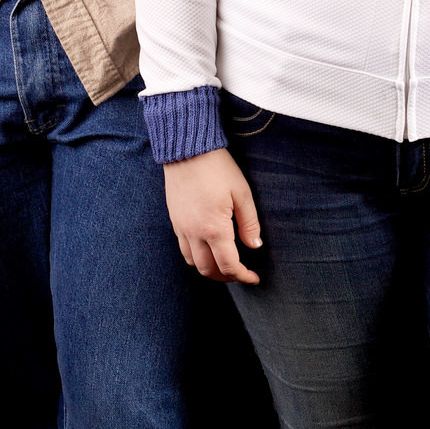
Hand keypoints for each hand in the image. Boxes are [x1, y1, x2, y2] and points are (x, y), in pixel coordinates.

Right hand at [163, 148, 262, 284]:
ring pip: (193, 263)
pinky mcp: (174, 221)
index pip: (229, 265)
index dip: (243, 276)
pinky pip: (184, 249)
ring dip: (210, 269)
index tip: (254, 278)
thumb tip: (255, 245)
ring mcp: (181, 228)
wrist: (186, 150)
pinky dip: (197, 257)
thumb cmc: (217, 168)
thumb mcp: (242, 193)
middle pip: (209, 270)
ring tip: (225, 264)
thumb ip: (249, 223)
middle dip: (227, 277)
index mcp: (214, 228)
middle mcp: (194, 233)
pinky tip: (208, 248)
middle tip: (241, 273)